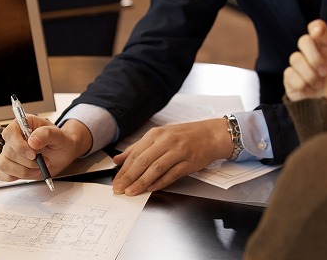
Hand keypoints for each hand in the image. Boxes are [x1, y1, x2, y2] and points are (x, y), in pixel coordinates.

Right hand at [0, 116, 92, 181]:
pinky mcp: (11, 166)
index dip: (19, 146)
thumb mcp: (58, 135)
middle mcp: (14, 138)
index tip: (33, 154)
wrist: (63, 153)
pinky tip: (29, 173)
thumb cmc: (60, 141)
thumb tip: (32, 141)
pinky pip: (2, 174)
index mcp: (23, 124)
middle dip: (28, 162)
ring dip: (23, 171)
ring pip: (4, 165)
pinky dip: (15, 177)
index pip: (9, 133)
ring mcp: (10, 152)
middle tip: (45, 161)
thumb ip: (46, 134)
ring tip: (39, 168)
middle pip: (8, 152)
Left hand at [112, 118, 230, 195]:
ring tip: (131, 191)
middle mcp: (166, 141)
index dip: (124, 169)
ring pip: (156, 168)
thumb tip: (118, 159)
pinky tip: (150, 189)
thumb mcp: (159, 136)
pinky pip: (171, 174)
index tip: (116, 181)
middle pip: (143, 161)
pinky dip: (160, 182)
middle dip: (129, 177)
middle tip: (119, 189)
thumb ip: (138, 148)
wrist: (211, 135)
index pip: (135, 154)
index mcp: (156, 134)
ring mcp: (178, 151)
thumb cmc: (184, 136)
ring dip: (142, 182)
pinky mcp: (189, 162)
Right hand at [284, 20, 326, 100]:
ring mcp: (301, 67)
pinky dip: (301, 82)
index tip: (318, 34)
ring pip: (295, 58)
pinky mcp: (291, 80)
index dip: (316, 29)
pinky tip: (310, 90)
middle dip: (313, 56)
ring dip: (309, 73)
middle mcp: (314, 55)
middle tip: (325, 71)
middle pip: (303, 40)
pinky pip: (289, 73)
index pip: (317, 29)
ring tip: (319, 84)